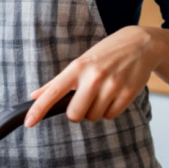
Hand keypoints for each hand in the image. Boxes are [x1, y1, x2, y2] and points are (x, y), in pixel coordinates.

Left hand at [25, 26, 165, 126]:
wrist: (140, 44)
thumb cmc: (105, 54)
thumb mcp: (80, 62)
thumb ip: (56, 82)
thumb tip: (34, 96)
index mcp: (77, 68)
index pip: (53, 92)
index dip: (39, 109)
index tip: (28, 123)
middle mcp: (93, 77)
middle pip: (75, 114)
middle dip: (77, 113)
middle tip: (83, 101)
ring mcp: (112, 85)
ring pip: (94, 116)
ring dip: (95, 111)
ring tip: (101, 93)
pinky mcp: (128, 93)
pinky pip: (111, 115)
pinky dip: (110, 110)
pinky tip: (113, 95)